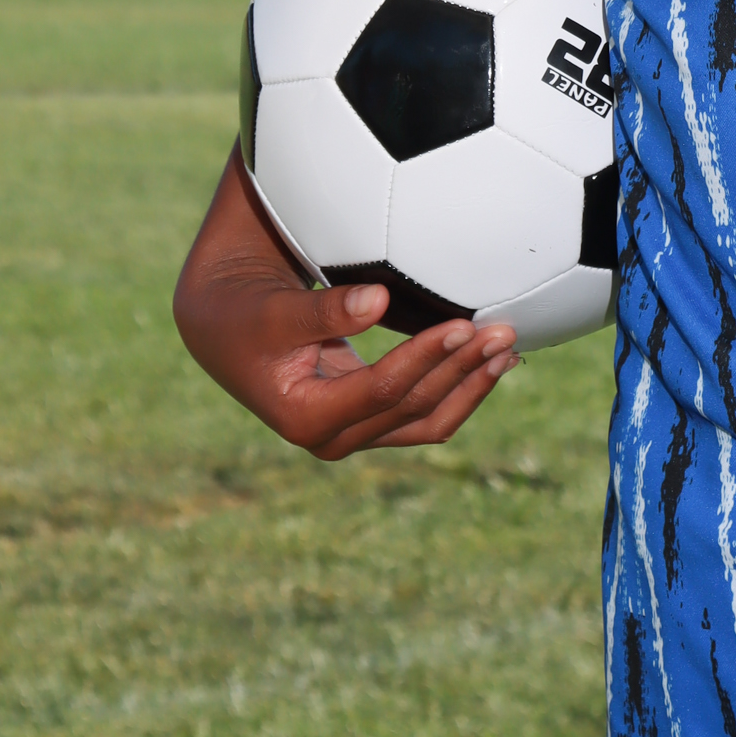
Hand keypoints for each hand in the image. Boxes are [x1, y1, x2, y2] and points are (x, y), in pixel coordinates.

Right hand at [172, 145, 517, 460]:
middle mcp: (332, 436)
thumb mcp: (274, 310)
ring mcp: (354, 431)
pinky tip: (492, 360)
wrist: (225, 329)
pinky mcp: (370, 418)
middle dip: (462, 370)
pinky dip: (459, 386)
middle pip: (414, 409)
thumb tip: (378, 299)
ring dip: (471, 383)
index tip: (462, 323)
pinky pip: (424, 413)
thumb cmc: (246, 313)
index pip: (383, 390)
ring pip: (427, 420)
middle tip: (504, 330)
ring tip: (509, 346)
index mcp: (305, 417)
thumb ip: (324, 310)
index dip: (425, 358)